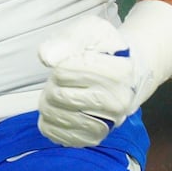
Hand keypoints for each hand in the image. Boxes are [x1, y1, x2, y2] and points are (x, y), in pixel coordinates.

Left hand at [36, 0, 171, 147]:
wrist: (124, 74)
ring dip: (48, 101)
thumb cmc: (102, 50)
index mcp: (120, 73)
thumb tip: (47, 57)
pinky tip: (56, 111)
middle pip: (59, 96)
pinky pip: (58, 135)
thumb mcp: (90, 31)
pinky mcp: (95, 138)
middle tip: (63, 79)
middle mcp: (118, 102)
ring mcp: (108, 123)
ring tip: (61, 92)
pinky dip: (49, 122)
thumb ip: (68, 39)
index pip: (64, 72)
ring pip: (56, 115)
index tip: (71, 62)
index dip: (59, 65)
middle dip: (53, 83)